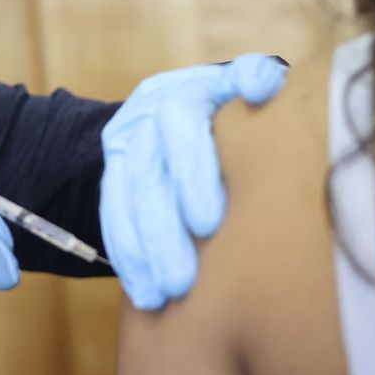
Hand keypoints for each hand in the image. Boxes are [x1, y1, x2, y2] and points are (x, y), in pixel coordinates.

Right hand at [100, 54, 286, 309]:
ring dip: (144, 252)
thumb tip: (262, 86)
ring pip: (125, 202)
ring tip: (168, 293)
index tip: (209, 223)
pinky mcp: (113, 179)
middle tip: (185, 278)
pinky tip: (146, 293)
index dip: (190, 171)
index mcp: (183, 92)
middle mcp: (145, 116)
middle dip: (164, 230)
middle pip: (147, 173)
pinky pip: (112, 220)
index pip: (180, 123)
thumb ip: (257, 81)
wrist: (188, 117)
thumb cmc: (241, 113)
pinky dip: (130, 259)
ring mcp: (125, 148)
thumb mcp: (248, 88)